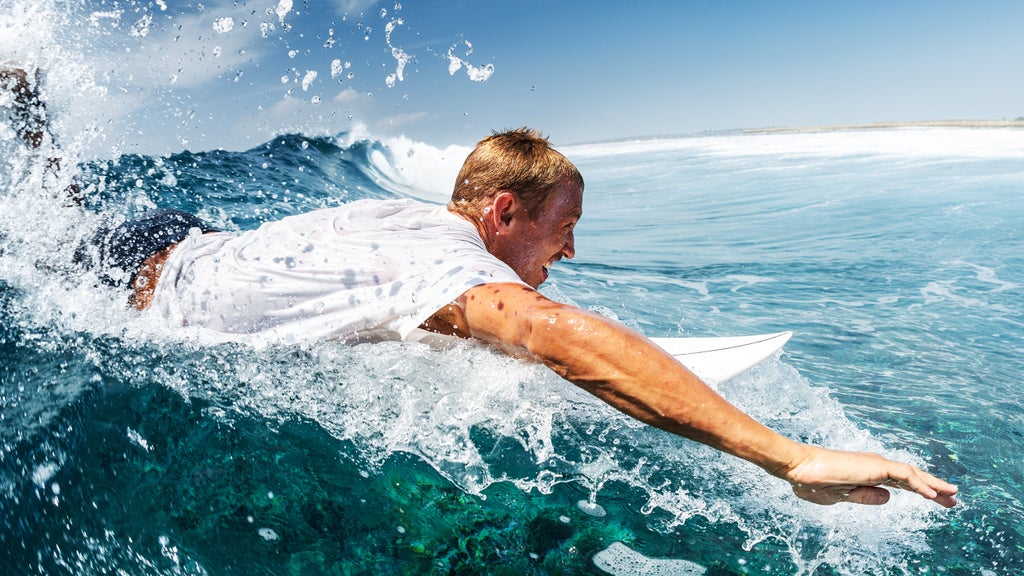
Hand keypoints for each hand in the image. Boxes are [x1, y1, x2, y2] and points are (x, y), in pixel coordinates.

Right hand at [780, 445, 957, 506]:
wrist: (798, 468)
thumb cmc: (812, 481)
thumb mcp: (841, 497)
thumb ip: (866, 497)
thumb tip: (889, 498)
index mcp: (867, 474)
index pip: (900, 483)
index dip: (919, 491)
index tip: (934, 500)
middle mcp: (875, 466)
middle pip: (912, 478)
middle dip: (934, 488)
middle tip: (953, 498)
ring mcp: (876, 465)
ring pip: (913, 475)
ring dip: (934, 485)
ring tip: (952, 495)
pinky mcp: (876, 466)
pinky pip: (905, 476)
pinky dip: (921, 485)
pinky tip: (933, 495)